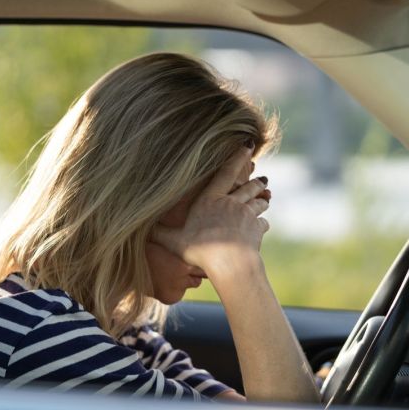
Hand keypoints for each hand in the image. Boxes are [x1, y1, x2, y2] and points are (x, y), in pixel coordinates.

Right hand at [152, 146, 270, 278]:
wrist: (228, 264)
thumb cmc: (199, 251)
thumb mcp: (174, 242)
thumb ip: (159, 233)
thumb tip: (143, 229)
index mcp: (210, 200)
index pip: (225, 173)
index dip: (237, 158)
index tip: (247, 145)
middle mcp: (231, 202)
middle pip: (248, 187)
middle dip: (256, 182)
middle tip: (262, 179)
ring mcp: (247, 214)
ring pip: (258, 202)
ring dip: (262, 200)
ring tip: (265, 199)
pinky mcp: (257, 227)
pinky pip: (263, 223)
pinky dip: (262, 224)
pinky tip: (260, 227)